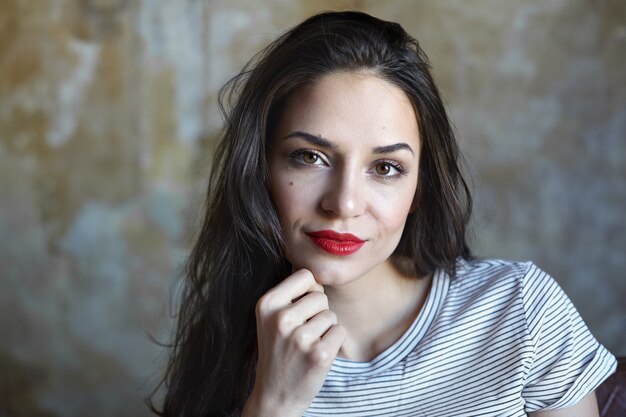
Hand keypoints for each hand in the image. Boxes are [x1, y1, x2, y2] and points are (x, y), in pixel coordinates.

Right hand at [242, 269, 345, 416]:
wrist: (274, 395)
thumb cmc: (278, 350)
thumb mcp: (271, 318)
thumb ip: (292, 294)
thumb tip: (319, 273)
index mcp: (267, 304)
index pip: (305, 275)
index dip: (309, 291)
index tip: (299, 310)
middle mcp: (281, 318)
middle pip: (320, 296)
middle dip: (317, 312)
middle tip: (300, 334)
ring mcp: (300, 338)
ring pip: (331, 315)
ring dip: (325, 329)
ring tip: (306, 345)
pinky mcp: (319, 354)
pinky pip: (340, 331)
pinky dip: (333, 342)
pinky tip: (316, 354)